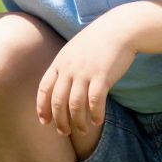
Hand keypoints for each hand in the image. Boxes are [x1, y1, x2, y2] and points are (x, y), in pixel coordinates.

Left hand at [36, 19, 136, 137]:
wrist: (118, 29)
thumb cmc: (97, 42)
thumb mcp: (74, 51)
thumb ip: (65, 67)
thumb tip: (62, 88)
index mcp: (60, 62)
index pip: (44, 88)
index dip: (42, 107)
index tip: (44, 122)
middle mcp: (69, 69)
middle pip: (58, 101)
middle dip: (59, 120)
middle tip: (64, 132)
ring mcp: (85, 72)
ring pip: (75, 105)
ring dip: (78, 121)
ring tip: (83, 130)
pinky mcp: (102, 76)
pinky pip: (95, 101)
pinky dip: (95, 114)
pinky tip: (98, 121)